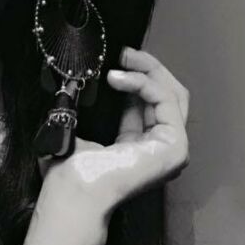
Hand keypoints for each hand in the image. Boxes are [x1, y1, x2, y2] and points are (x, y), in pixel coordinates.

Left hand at [34, 45, 189, 234]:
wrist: (74, 192)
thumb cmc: (69, 173)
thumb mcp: (77, 131)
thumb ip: (87, 109)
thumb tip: (75, 82)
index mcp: (139, 147)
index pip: (148, 104)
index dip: (135, 78)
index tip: (116, 62)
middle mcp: (160, 149)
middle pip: (168, 95)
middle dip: (148, 68)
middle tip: (125, 53)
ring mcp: (172, 149)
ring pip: (172, 94)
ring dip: (147, 70)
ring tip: (122, 60)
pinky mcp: (175, 146)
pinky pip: (166, 101)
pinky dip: (144, 83)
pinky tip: (118, 79)